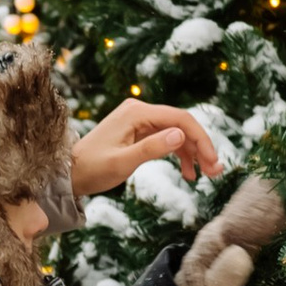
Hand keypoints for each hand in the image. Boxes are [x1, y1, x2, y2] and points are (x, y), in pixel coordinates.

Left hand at [69, 99, 224, 198]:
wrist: (69, 173)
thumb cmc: (92, 169)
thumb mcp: (122, 162)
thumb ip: (151, 148)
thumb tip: (181, 135)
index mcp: (136, 113)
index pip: (179, 119)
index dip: (200, 139)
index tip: (212, 161)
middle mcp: (140, 111)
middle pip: (181, 124)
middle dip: (201, 147)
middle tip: (216, 171)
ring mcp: (139, 121)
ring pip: (176, 132)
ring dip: (193, 152)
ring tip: (207, 175)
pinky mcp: (138, 132)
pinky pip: (166, 139)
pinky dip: (179, 154)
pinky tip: (189, 173)